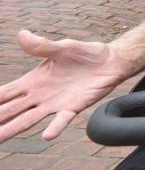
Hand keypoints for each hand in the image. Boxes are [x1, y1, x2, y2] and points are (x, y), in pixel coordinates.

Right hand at [0, 30, 126, 141]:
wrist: (110, 61)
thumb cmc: (84, 53)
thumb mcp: (61, 47)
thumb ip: (41, 45)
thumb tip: (21, 34)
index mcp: (33, 81)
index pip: (4, 93)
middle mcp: (39, 96)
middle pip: (10, 110)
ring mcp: (54, 103)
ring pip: (28, 120)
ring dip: (12, 130)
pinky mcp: (73, 107)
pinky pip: (62, 119)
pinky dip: (55, 127)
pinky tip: (46, 135)